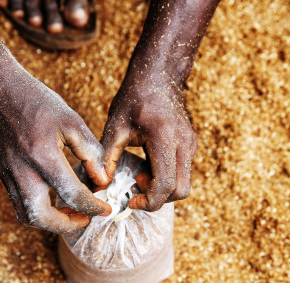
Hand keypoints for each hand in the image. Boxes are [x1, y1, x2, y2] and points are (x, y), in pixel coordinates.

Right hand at [0, 70, 110, 232]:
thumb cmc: (38, 103)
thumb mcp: (72, 121)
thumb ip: (91, 152)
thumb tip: (102, 180)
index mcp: (43, 157)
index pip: (72, 195)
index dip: (93, 207)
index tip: (105, 209)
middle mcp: (23, 172)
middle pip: (41, 217)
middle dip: (66, 225)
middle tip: (84, 218)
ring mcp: (10, 175)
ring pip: (26, 215)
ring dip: (50, 222)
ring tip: (70, 212)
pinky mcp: (4, 174)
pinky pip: (18, 203)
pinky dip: (38, 210)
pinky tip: (53, 199)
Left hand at [101, 73, 197, 211]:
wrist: (159, 74)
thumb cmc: (134, 97)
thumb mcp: (115, 125)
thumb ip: (107, 157)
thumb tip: (98, 185)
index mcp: (165, 139)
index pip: (165, 184)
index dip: (148, 200)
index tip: (131, 200)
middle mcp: (184, 144)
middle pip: (181, 190)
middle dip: (158, 198)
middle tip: (136, 186)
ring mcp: (191, 145)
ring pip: (184, 184)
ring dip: (162, 189)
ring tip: (140, 175)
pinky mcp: (190, 145)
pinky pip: (182, 173)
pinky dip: (166, 178)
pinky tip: (148, 166)